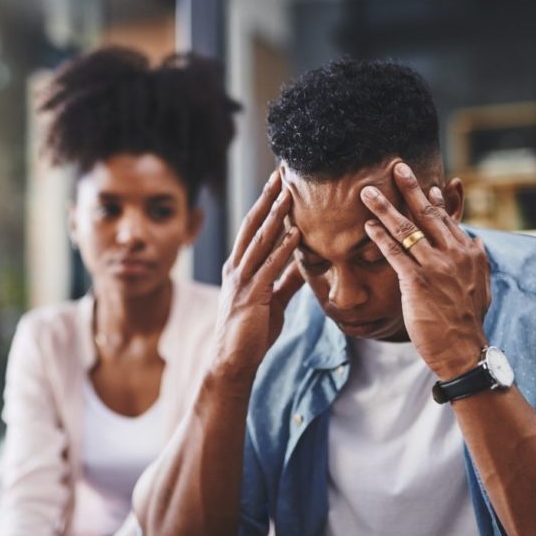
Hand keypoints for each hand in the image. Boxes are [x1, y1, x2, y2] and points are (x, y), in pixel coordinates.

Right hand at [213, 171, 303, 382]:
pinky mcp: (252, 296)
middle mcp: (236, 268)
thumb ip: (285, 279)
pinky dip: (283, 249)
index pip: (253, 228)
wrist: (232, 361)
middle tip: (280, 174)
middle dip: (267, 199)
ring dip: (275, 216)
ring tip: (288, 194)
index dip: (265, 204)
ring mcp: (242, 281)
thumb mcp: (271, 300)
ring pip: (259, 241)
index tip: (278, 183)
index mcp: (239, 267)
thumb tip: (302, 262)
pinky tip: (296, 233)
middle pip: (252, 226)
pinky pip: (269, 267)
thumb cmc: (250, 332)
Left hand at [360, 162, 490, 379]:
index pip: (448, 219)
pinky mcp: (417, 281)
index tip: (426, 184)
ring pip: (406, 229)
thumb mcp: (480, 286)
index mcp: (470, 252)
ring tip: (367, 192)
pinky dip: (379, 237)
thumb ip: (476, 261)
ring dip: (384, 208)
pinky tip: (367, 226)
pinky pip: (394, 252)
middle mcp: (454, 254)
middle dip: (410, 188)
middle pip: (427, 214)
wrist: (463, 349)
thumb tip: (476, 242)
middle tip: (396, 167)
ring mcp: (435, 266)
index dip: (434, 200)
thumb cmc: (466, 320)